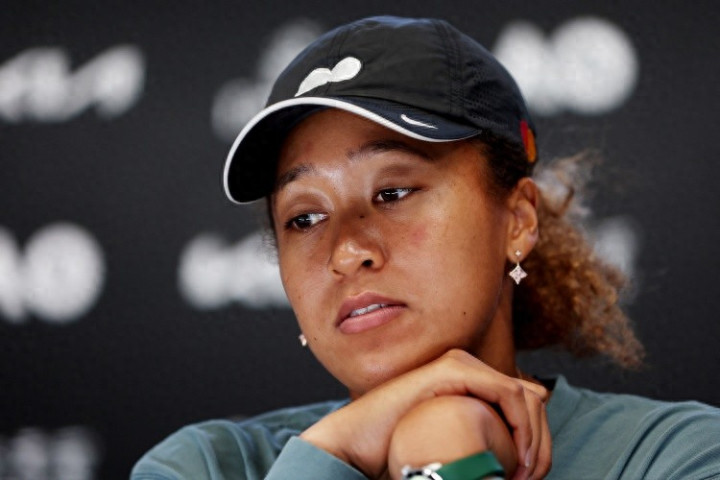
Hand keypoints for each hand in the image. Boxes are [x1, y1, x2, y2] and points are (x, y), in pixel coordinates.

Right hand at [300, 349, 549, 478]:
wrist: (359, 444)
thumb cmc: (399, 449)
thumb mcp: (452, 444)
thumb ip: (479, 435)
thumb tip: (516, 451)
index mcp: (468, 382)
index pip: (525, 403)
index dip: (538, 441)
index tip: (528, 477)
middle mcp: (467, 367)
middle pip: (530, 399)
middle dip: (542, 442)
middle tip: (532, 478)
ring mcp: (460, 364)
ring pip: (525, 396)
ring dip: (534, 437)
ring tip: (524, 473)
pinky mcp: (453, 370)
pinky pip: (507, 393)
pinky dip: (521, 426)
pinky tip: (517, 455)